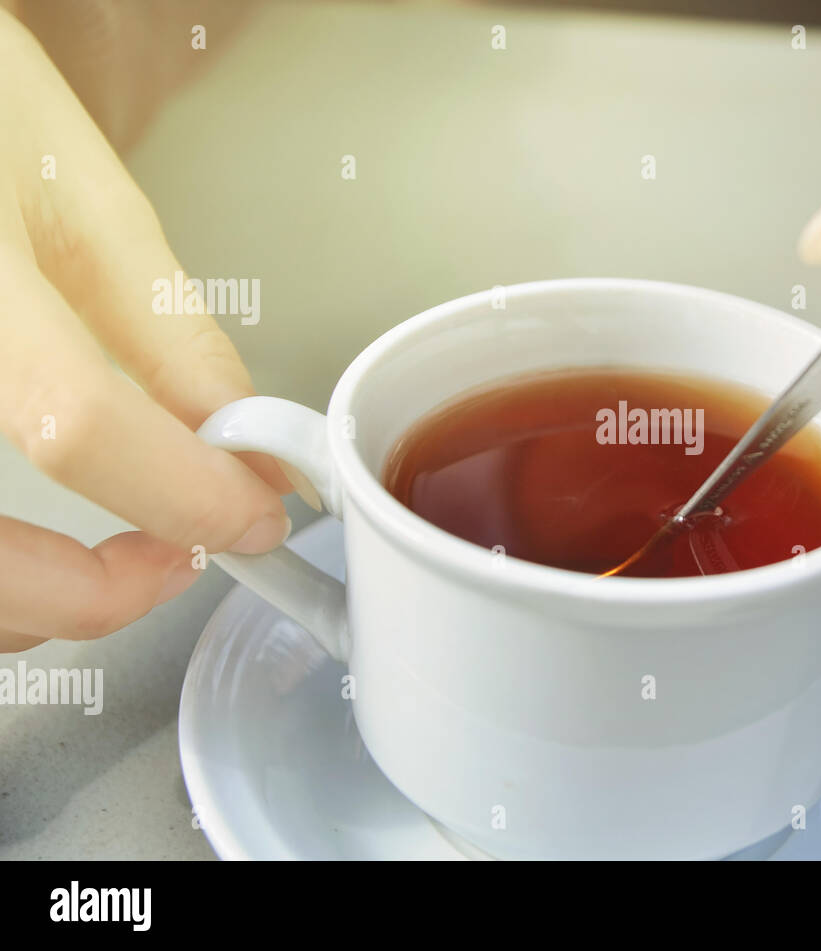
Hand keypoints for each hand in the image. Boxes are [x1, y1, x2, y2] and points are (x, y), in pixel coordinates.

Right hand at [0, 12, 290, 652]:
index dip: (186, 493)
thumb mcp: (76, 194)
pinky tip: (31, 554)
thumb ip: (164, 326)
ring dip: (28, 602)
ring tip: (111, 566)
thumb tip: (243, 432)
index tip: (258, 513)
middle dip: (86, 594)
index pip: (76, 423)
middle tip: (178, 561)